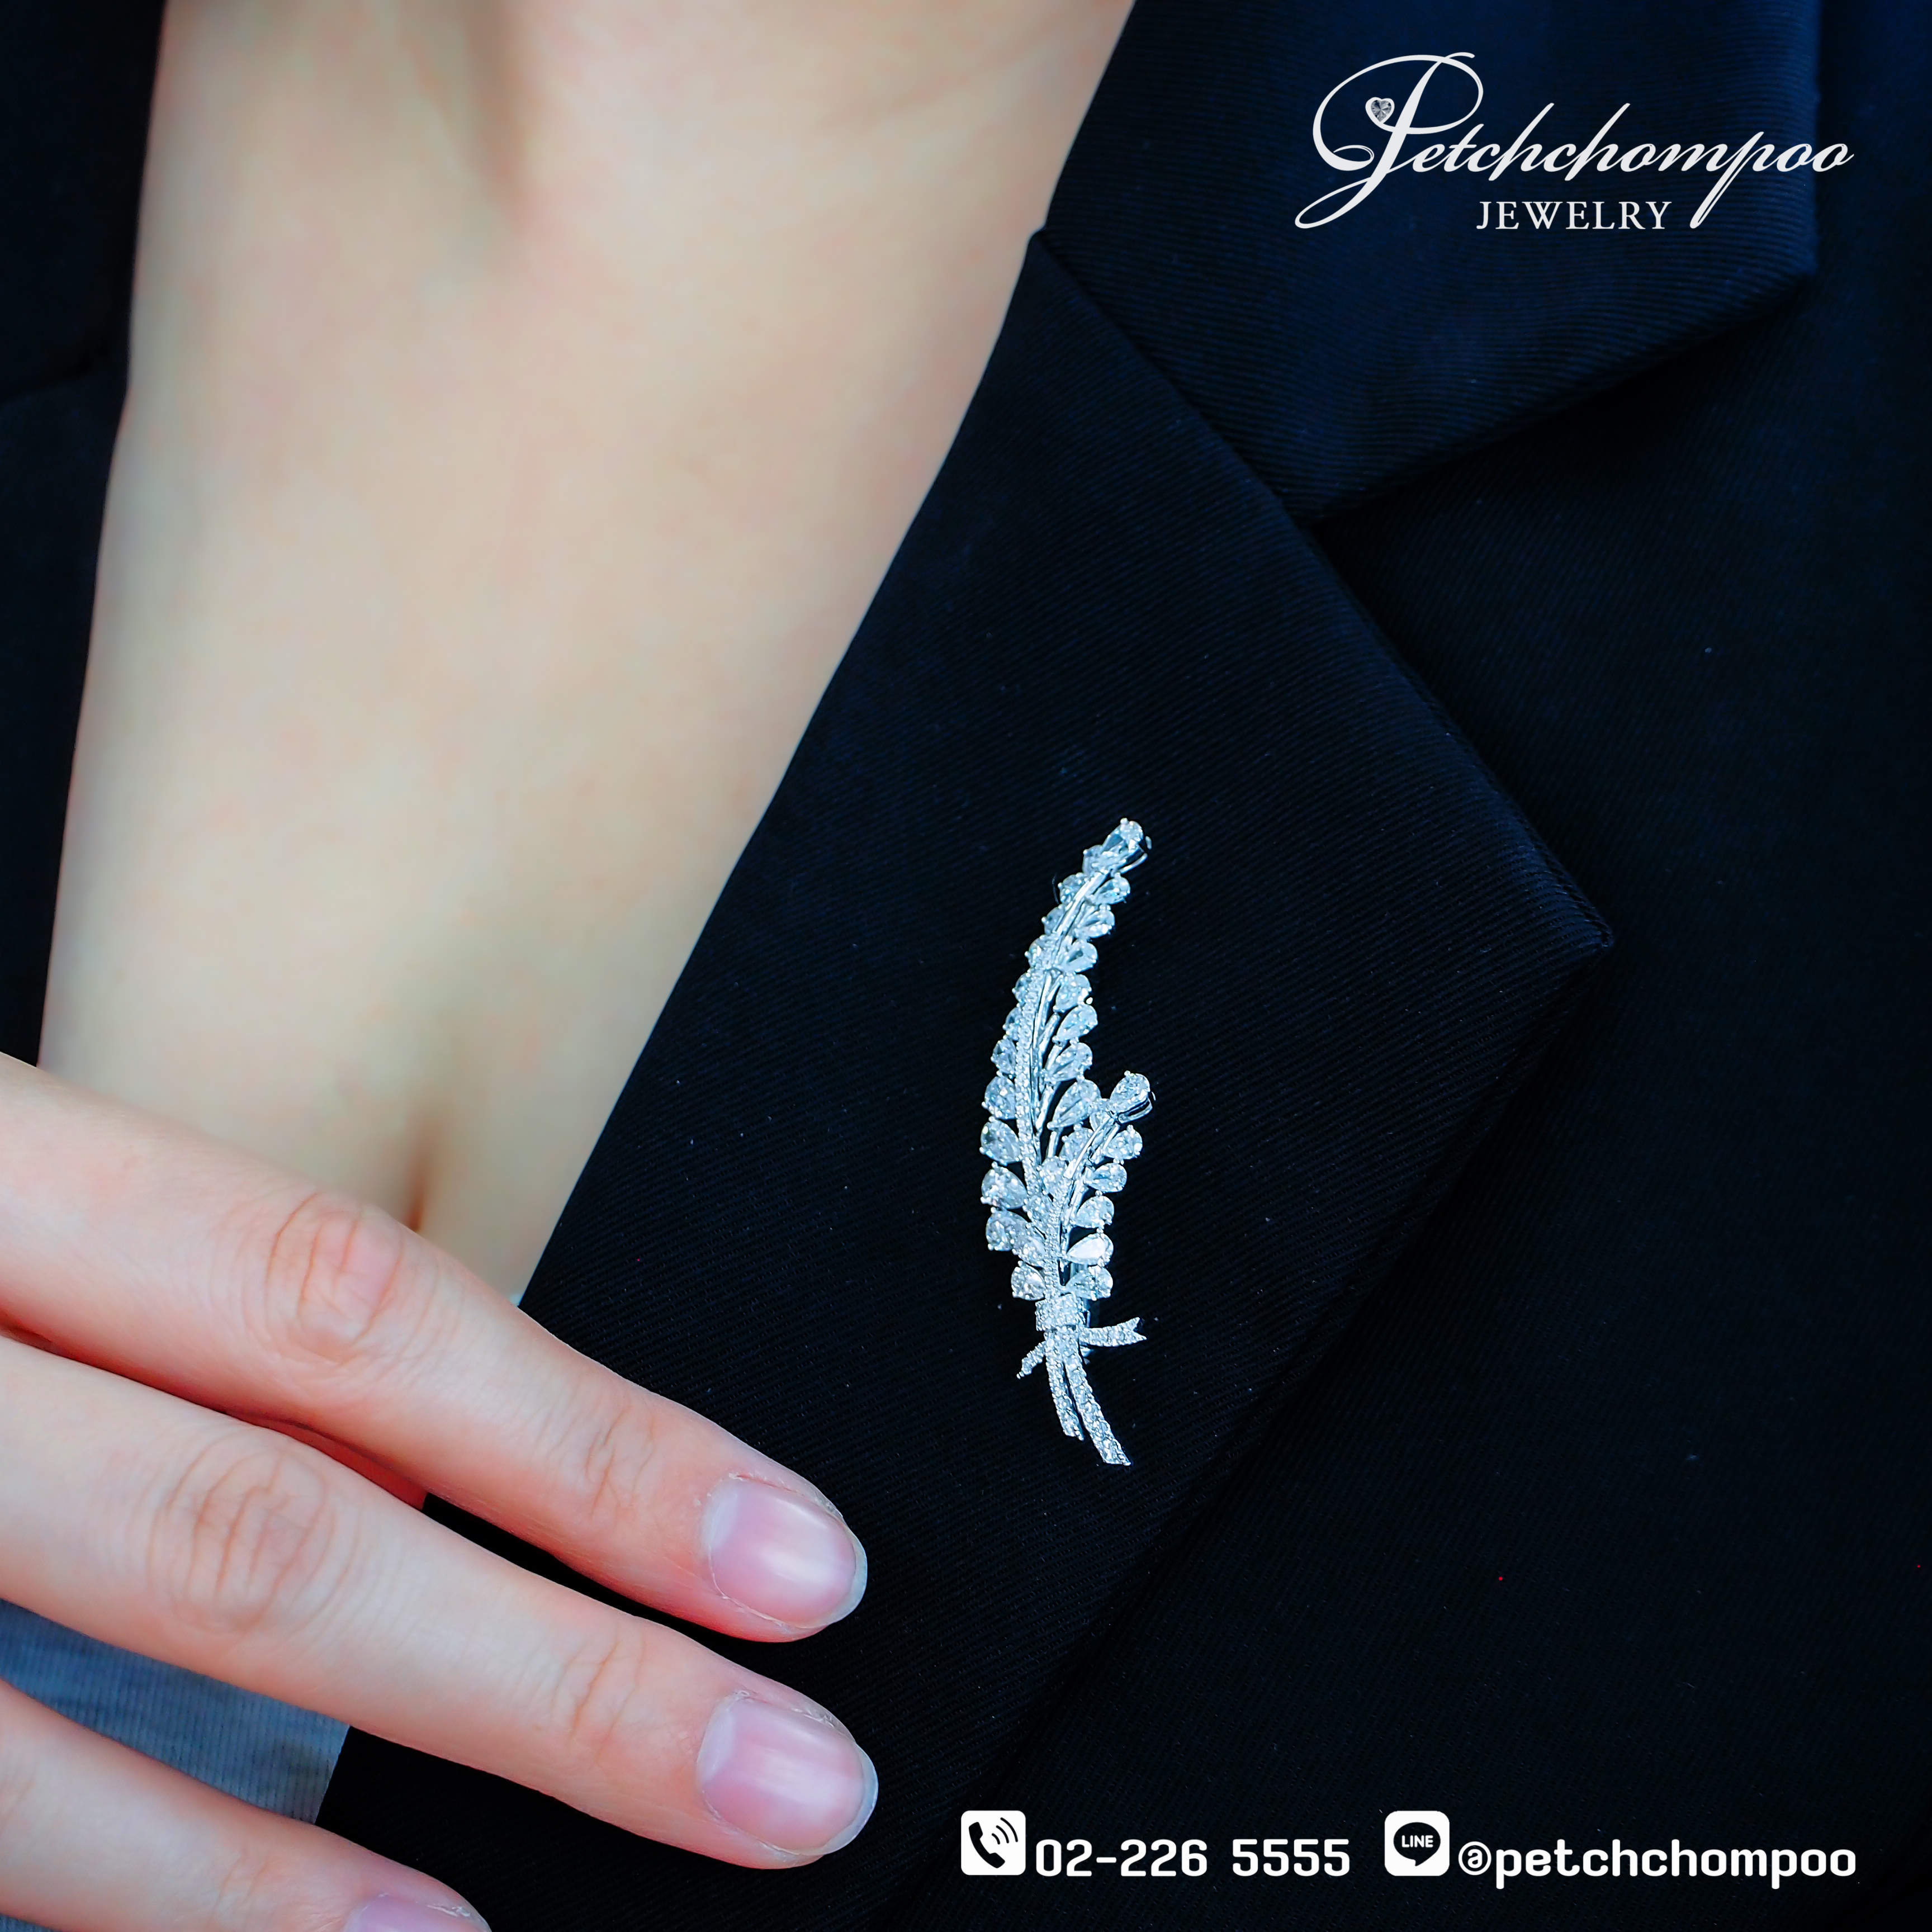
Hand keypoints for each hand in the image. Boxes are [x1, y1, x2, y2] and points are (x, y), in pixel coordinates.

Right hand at [0, 1056, 873, 1931]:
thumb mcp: (17, 1185)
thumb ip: (188, 1297)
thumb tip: (436, 1457)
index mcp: (8, 1171)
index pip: (342, 1306)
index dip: (588, 1445)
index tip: (792, 1554)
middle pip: (265, 1528)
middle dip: (557, 1679)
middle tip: (794, 1781)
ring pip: (107, 1691)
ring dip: (344, 1852)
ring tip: (568, 1908)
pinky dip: (155, 1893)